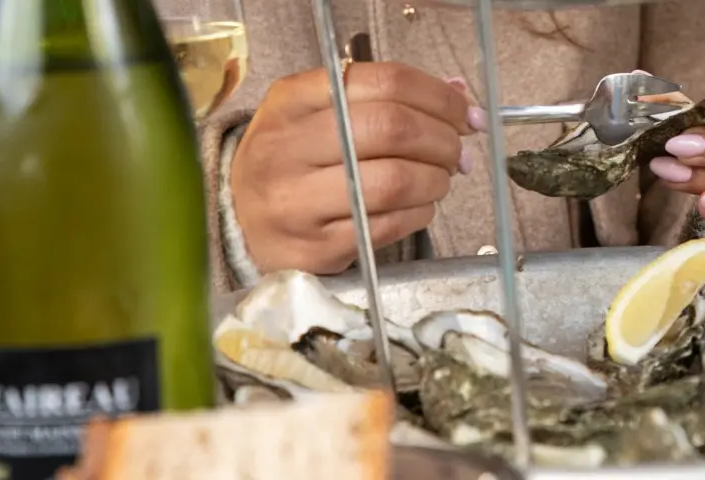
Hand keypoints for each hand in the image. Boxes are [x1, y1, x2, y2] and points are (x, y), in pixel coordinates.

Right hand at [230, 62, 482, 274]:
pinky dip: (421, 212)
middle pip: (392, 128)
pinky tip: (420, 205)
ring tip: (439, 178)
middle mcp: (287, 147)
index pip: (383, 81)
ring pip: (394, 181)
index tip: (464, 113)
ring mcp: (297, 201)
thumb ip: (383, 98)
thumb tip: (460, 96)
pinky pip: (389, 225)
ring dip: (436, 179)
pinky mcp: (315, 247)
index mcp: (292, 101)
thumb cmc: (292, 161)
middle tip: (457, 150)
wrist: (240, 221)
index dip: (438, 96)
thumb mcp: (318, 112)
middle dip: (443, 139)